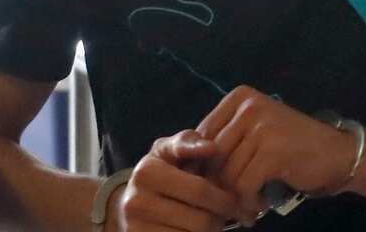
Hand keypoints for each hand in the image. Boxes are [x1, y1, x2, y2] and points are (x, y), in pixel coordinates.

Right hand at [113, 130, 241, 231]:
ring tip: (212, 220)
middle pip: (200, 221)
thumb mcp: (169, 149)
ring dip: (210, 230)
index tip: (236, 201)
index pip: (200, 191)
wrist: (129, 199)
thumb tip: (213, 148)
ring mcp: (135, 227)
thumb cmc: (160, 169)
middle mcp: (136, 202)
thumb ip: (189, 143)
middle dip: (220, 218)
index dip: (225, 198)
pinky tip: (195, 228)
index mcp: (147, 172)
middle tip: (229, 214)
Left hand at [197, 87, 355, 216]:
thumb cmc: (293, 147)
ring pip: (226, 175)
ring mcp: (262, 126)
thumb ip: (225, 141)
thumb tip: (184, 167)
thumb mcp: (255, 133)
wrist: (339, 154)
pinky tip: (260, 205)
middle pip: (210, 158)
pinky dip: (249, 202)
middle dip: (216, 186)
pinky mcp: (273, 151)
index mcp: (239, 97)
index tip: (212, 187)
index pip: (199, 137)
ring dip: (233, 198)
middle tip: (227, 204)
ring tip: (245, 207)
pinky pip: (244, 186)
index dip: (200, 167)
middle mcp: (248, 106)